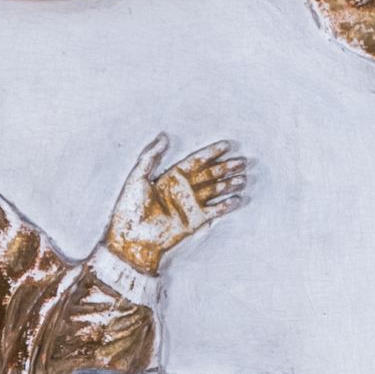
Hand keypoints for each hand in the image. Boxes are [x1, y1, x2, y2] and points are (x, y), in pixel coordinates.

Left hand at [103, 136, 249, 275]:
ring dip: (229, 185)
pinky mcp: (194, 221)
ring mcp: (190, 205)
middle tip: (243, 161)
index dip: (211, 153)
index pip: (196, 161)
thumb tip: (163, 136)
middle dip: (226, 168)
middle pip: (210, 175)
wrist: (133, 237)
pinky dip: (226, 206)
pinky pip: (214, 211)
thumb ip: (151, 156)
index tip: (226, 145)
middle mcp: (183, 189)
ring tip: (243, 179)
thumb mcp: (138, 177)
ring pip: (215, 191)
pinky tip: (237, 199)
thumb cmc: (131, 208)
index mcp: (171, 177)